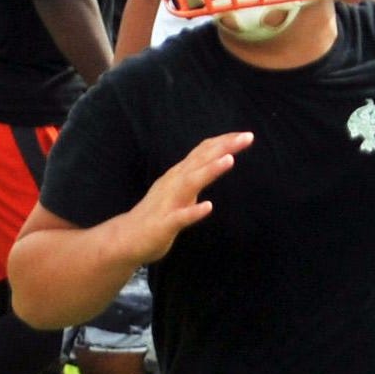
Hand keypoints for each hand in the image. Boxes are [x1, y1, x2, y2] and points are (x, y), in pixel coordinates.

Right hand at [122, 131, 252, 260]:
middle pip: (200, 160)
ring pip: (190, 182)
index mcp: (179, 175)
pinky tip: (208, 206)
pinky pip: (180, 217)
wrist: (126, 238)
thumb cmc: (157, 214)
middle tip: (247, 137)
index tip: (245, 135)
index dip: (224, 142)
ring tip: (230, 159)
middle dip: (224, 147)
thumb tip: (215, 160)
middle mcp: (174, 182)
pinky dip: (194, 211)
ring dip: (210, 170)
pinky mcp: (164, 224)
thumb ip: (195, 175)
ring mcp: (169, 202)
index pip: (203, 152)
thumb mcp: (180, 189)